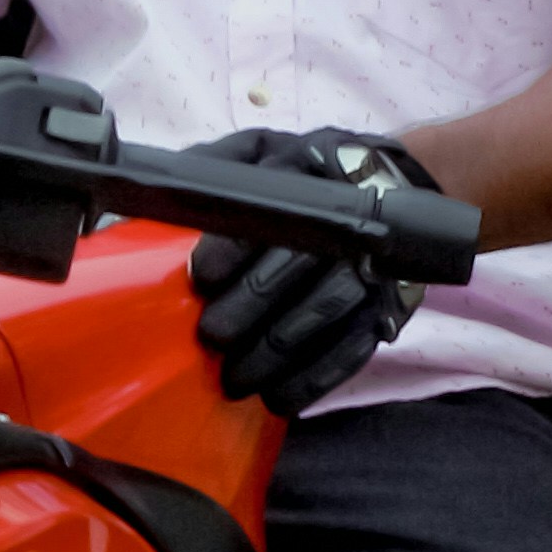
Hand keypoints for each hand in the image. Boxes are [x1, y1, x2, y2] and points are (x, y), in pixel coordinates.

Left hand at [187, 124, 440, 410]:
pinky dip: (315, 379)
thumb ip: (215, 165)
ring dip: (276, 352)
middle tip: (211, 338)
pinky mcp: (387, 306)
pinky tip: (279, 399)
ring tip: (236, 380)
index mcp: (305, 171)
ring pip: (325, 311)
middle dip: (249, 307)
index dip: (231, 247)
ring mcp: (372, 265)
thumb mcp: (261, 152)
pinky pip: (354, 348)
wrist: (393, 186)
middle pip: (296, 264)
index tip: (200, 277)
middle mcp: (345, 215)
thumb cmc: (303, 176)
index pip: (267, 210)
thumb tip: (158, 187)